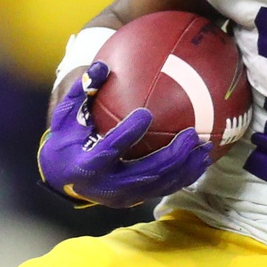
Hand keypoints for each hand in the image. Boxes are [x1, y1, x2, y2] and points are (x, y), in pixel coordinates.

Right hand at [38, 62, 211, 209]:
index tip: (146, 114)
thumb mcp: (66, 116)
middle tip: (191, 135)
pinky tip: (201, 161)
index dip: (127, 134)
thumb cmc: (65, 139)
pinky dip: (184, 177)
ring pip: (159, 185)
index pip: (109, 149)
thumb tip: (102, 65)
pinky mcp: (134, 200)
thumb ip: (82, 91)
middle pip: (144, 173)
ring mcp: (122, 196)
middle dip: (171, 156)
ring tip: (206, 148)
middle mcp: (106, 185)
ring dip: (185, 168)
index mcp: (87, 164)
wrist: (60, 177)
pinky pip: (163, 189)